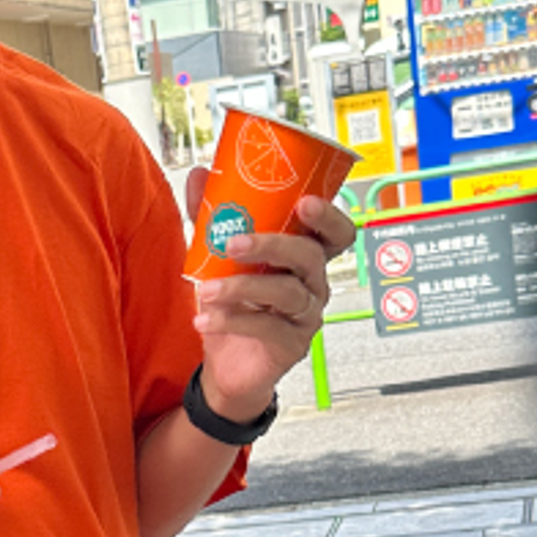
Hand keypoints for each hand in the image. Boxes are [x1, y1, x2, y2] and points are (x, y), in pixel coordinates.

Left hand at [184, 166, 356, 417]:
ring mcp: (305, 314)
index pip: (336, 233)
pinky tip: (204, 319)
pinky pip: (267, 327)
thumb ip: (212, 217)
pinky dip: (231, 320)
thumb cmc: (233, 303)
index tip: (304, 202)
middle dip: (272, 245)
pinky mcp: (292, 343)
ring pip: (287, 292)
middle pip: (309, 256)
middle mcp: (312, 282)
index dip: (329, 217)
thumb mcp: (218, 256)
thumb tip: (200, 175)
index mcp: (303, 255)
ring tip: (207, 289)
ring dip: (242, 286)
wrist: (225, 361)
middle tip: (233, 243)